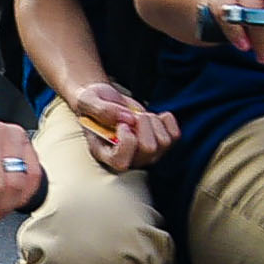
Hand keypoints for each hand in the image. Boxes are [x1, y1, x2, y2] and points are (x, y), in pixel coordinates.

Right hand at [63, 80, 178, 172]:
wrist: (105, 103)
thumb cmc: (93, 105)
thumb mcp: (88, 101)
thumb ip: (101, 110)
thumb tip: (128, 118)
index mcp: (104, 154)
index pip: (121, 162)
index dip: (127, 141)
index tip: (122, 124)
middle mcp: (127, 159)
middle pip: (149, 149)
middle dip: (143, 124)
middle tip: (131, 115)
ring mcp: (146, 154)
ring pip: (164, 142)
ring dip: (153, 121)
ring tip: (139, 116)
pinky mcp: (160, 145)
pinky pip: (175, 136)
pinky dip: (166, 120)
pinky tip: (153, 116)